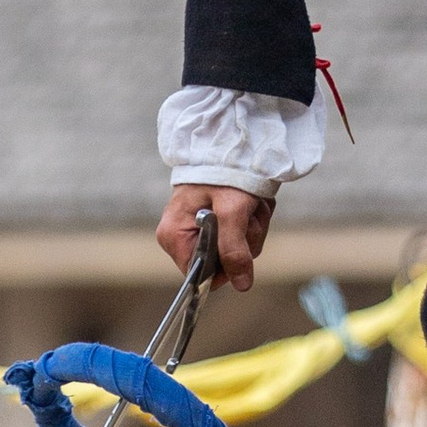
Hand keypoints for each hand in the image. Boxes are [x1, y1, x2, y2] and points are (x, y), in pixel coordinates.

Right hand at [158, 183, 273, 291]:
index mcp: (174, 236)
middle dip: (244, 240)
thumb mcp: (232, 212)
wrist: (233, 142)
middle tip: (247, 213)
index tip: (238, 240)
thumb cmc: (225, 172)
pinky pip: (240, 236)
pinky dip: (252, 220)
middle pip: (221, 263)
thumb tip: (241, 284)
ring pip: (236, 250)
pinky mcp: (215, 222)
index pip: (199, 275)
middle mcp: (181, 235)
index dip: (224, 266)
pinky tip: (250, 201)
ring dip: (252, 227)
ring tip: (249, 202)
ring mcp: (198, 229)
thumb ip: (234, 250)